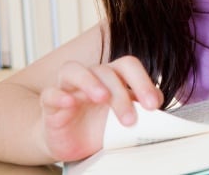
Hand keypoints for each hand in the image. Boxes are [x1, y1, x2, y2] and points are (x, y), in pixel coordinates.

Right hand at [38, 55, 163, 161]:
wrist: (72, 141)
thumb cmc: (100, 125)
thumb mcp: (124, 118)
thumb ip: (141, 107)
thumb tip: (158, 100)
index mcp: (113, 77)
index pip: (128, 66)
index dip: (143, 82)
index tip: (153, 106)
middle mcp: (92, 77)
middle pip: (106, 70)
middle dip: (121, 94)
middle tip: (130, 119)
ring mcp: (69, 88)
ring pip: (75, 71)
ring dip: (90, 82)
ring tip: (102, 98)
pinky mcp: (51, 104)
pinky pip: (51, 93)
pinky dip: (59, 96)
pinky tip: (69, 103)